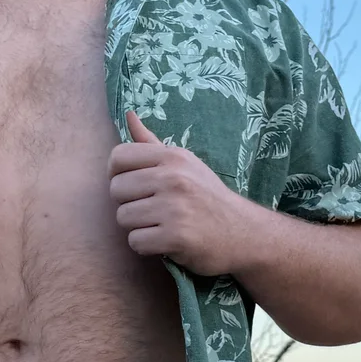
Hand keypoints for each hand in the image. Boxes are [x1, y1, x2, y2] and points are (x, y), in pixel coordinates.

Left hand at [108, 110, 250, 275]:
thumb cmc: (207, 197)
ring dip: (138, 227)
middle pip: (116, 190)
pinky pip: (136, 242)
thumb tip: (128, 114)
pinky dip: (147, 247)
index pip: (118, 157)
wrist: (244, 233)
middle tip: (153, 210)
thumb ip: (151, 143)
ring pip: (123, 218)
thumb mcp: (185, 164)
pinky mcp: (176, 236)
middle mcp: (173, 178)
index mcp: (173, 157)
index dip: (117, 174)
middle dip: (129, 204)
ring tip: (162, 225)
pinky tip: (166, 242)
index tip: (133, 186)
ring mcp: (175, 207)